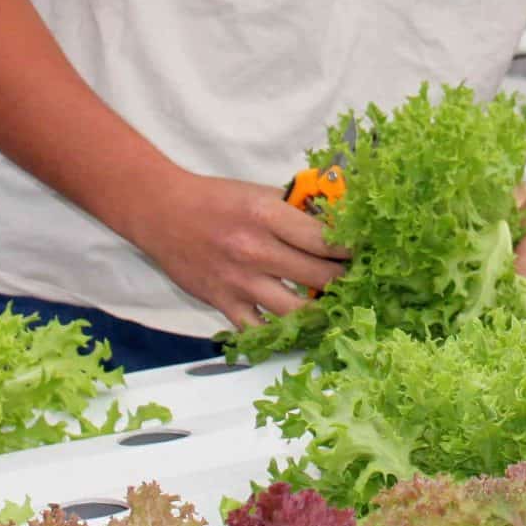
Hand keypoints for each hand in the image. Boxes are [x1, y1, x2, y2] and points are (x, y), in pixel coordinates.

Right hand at [117, 171, 345, 331]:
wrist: (163, 213)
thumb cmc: (216, 200)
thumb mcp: (261, 193)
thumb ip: (296, 211)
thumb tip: (335, 224)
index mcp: (267, 216)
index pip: (323, 240)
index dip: (349, 250)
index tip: (361, 254)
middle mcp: (255, 250)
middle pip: (318, 277)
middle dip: (343, 281)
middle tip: (354, 282)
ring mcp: (239, 282)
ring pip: (296, 312)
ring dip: (320, 312)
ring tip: (334, 308)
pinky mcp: (223, 303)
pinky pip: (259, 331)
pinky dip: (280, 333)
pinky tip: (297, 329)